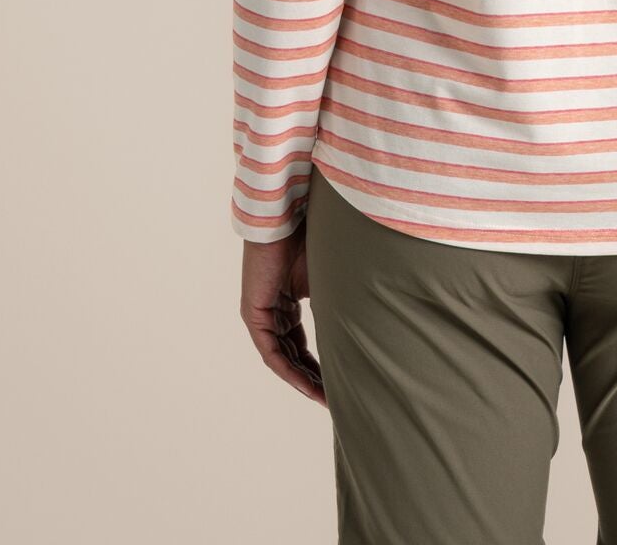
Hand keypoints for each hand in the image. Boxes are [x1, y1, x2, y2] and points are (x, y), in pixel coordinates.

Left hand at [240, 224, 325, 403]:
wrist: (289, 217)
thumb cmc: (312, 239)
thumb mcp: (329, 281)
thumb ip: (336, 305)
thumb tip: (361, 330)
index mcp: (288, 301)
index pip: (303, 343)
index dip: (322, 365)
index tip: (340, 383)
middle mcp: (273, 311)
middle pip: (294, 354)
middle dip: (314, 378)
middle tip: (335, 399)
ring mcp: (261, 314)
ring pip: (283, 357)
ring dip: (304, 379)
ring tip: (325, 398)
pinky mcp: (254, 314)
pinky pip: (272, 351)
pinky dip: (290, 369)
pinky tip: (308, 384)